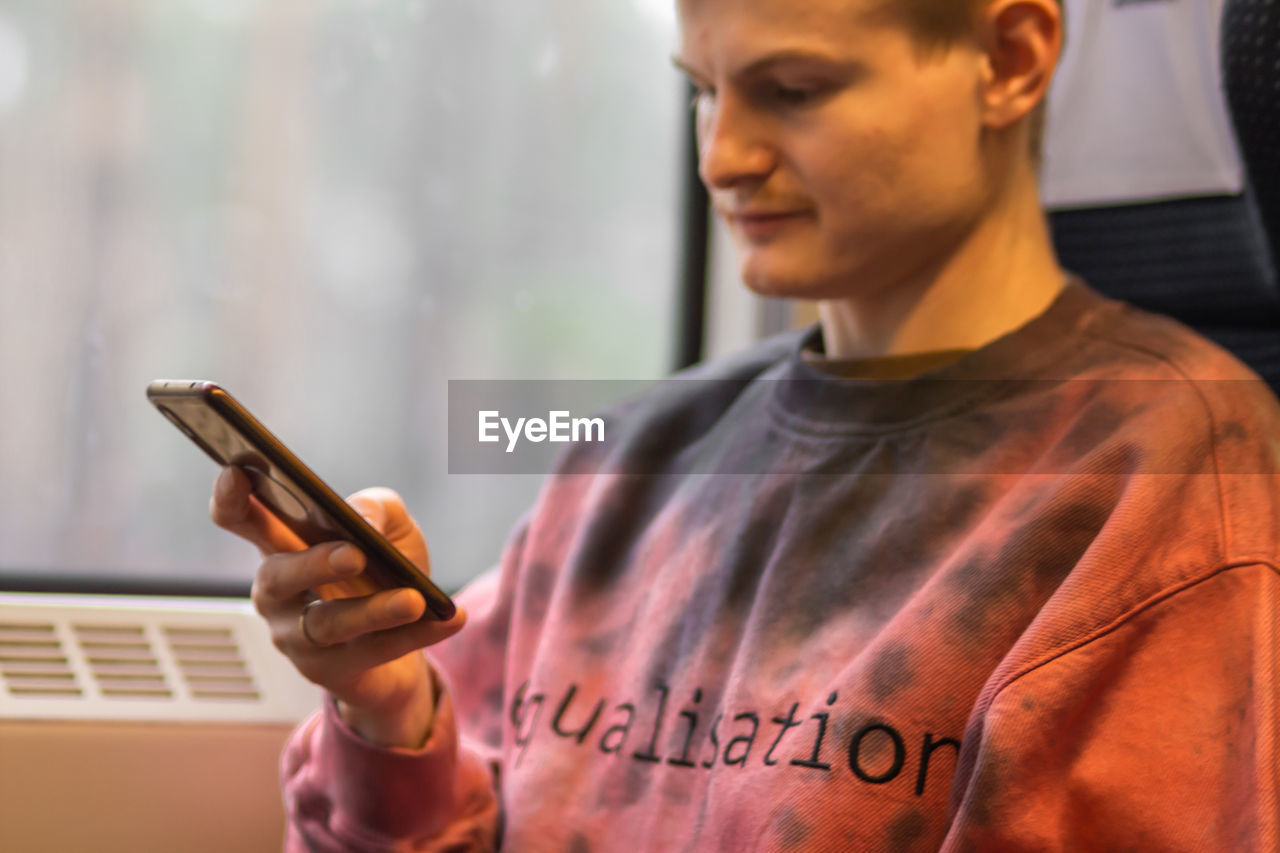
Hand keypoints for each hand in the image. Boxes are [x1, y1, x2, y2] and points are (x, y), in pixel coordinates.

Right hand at [209, 466, 465, 746]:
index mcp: (281, 546)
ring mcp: (297, 637)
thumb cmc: (384, 567)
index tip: (237, 472)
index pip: (241, 519)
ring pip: (326, 625)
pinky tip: (450, 620)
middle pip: (276, 577)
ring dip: (372, 610)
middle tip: (354, 554)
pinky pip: (374, 653)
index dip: (231, 498)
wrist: (409, 632)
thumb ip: (375, 507)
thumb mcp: (390, 526)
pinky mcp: (331, 672)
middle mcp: (277, 593)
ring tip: (413, 600)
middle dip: (313, 564)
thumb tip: (361, 519)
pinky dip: (416, 635)